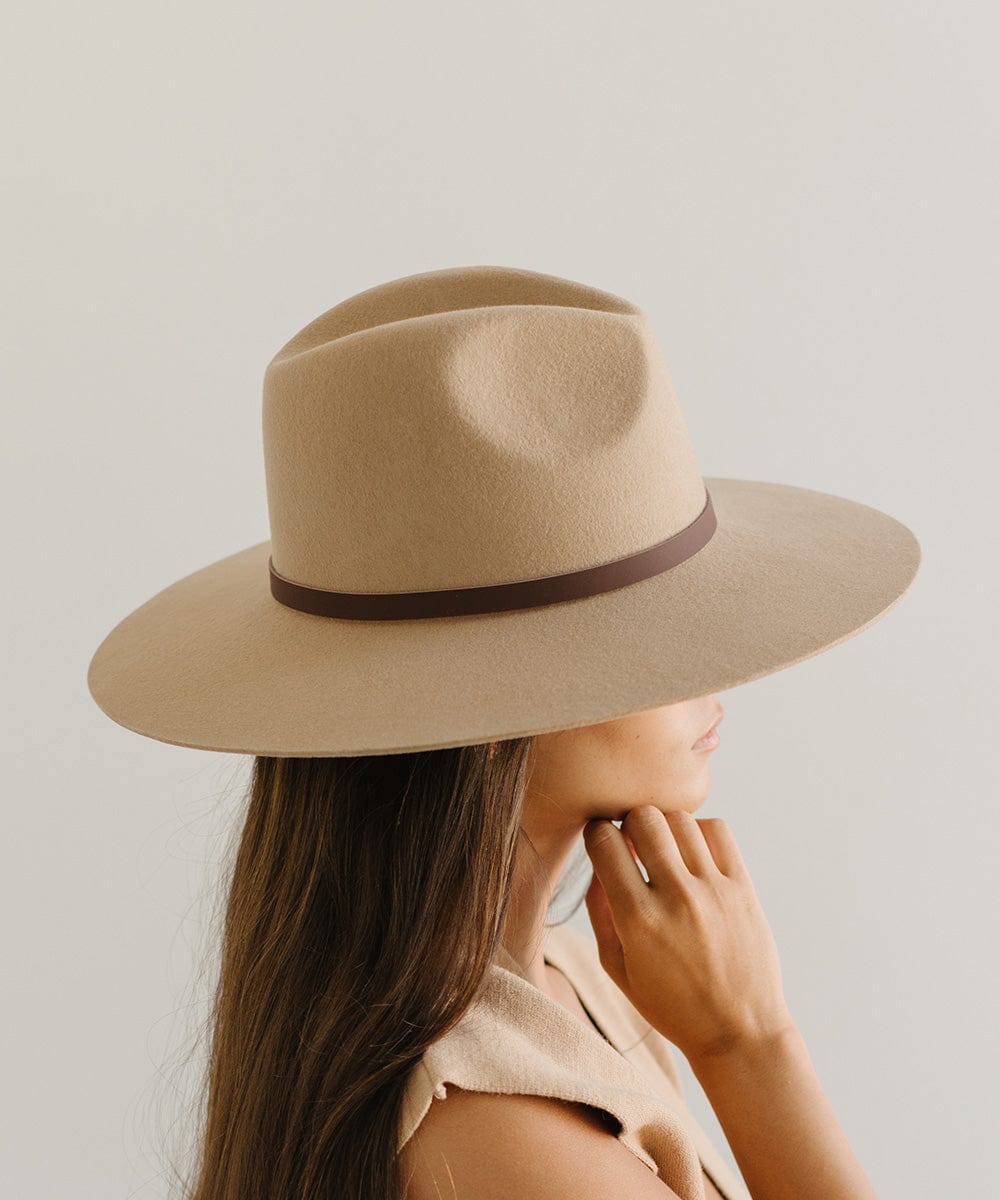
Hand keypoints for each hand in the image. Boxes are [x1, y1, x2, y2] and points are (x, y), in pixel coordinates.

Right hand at [582, 806, 793, 1061]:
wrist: (739, 1032)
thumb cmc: (672, 1005)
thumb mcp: (617, 969)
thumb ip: (599, 911)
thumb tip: (598, 864)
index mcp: (638, 921)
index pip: (604, 842)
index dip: (596, 835)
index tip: (601, 844)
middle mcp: (676, 898)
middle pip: (643, 817)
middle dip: (629, 822)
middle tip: (632, 842)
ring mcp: (714, 891)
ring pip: (680, 819)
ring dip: (664, 826)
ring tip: (664, 849)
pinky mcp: (743, 888)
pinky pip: (718, 831)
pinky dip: (700, 831)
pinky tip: (693, 853)